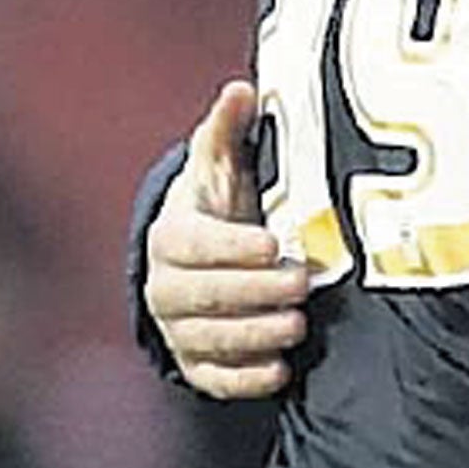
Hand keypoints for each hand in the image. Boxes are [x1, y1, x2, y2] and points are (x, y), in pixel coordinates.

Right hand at [143, 80, 310, 398]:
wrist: (206, 257)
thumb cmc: (221, 205)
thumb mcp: (221, 165)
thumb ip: (228, 131)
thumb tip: (241, 88)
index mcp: (173, 236)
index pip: (194, 245)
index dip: (231, 247)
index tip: (274, 243)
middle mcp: (168, 287)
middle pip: (201, 296)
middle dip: (252, 292)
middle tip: (300, 284)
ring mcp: (182, 328)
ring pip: (208, 339)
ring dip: (253, 336)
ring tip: (297, 325)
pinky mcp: (199, 362)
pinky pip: (213, 378)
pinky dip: (244, 379)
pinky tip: (278, 371)